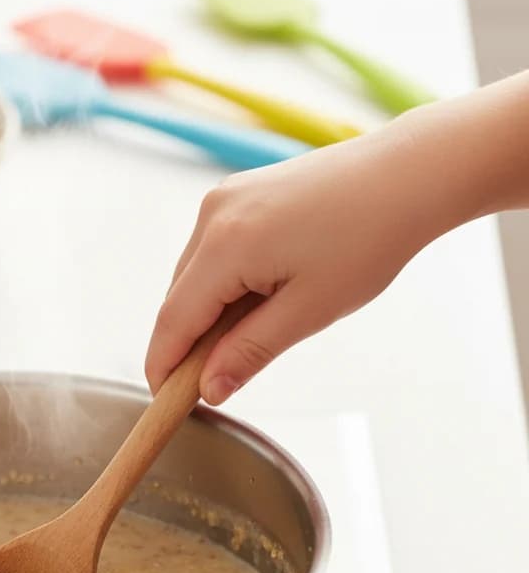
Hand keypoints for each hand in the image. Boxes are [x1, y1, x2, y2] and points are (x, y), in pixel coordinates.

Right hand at [145, 70, 528, 398]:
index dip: (163, 366)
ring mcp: (222, 199)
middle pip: (177, 299)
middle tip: (215, 382)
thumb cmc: (370, 236)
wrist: (409, 173)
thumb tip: (209, 389)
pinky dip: (221, 284)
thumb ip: (249, 352)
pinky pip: (211, 252)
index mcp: (225, 245)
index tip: (164, 400)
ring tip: (252, 334)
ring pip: (193, 276)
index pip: (173, 321)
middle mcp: (212, 215)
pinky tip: (256, 298)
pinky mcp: (238, 194)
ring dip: (207, 313)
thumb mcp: (310, 311)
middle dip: (188, 344)